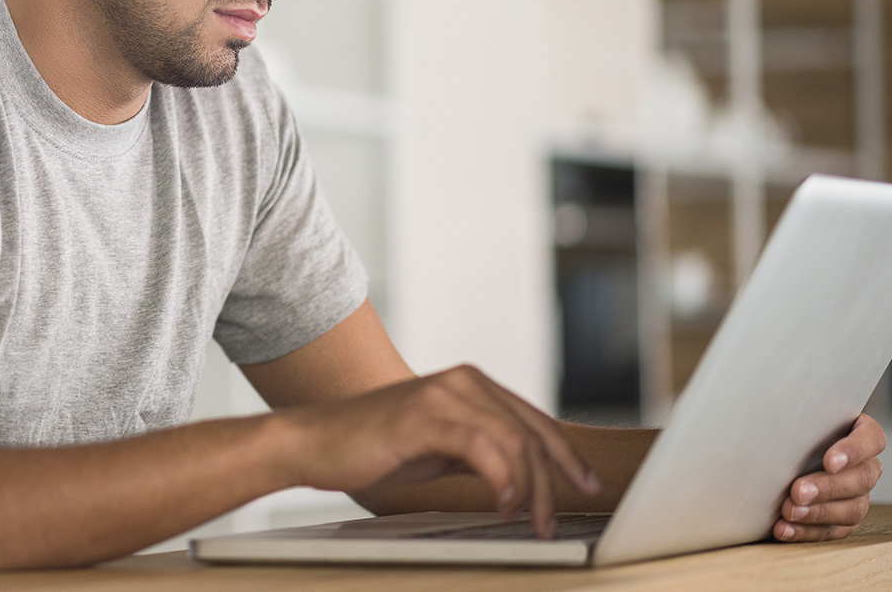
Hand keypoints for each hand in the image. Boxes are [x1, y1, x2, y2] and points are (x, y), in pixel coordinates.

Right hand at [282, 364, 601, 537]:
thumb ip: (479, 449)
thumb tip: (521, 476)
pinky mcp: (425, 415)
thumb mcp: (439, 447)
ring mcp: (443, 395)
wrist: (315, 442)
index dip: (566, 456)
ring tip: (526, 520)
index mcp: (470, 385)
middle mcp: (462, 381)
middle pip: (532, 431)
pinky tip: (501, 502)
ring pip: (514, 440)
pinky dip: (501, 478)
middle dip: (554, 480)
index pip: (534, 421)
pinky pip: (483, 446)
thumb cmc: (373, 447)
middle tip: (552, 520)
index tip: (586, 487)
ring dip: (530, 488)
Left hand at [775, 413, 885, 541]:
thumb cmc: (786, 430)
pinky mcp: (843, 519)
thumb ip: (790, 412)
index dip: (853, 451)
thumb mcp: (791, 416)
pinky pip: (833, 530)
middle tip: (798, 491)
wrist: (774, 455)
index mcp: (859, 434)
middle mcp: (864, 466)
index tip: (829, 461)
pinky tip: (785, 528)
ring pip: (851, 508)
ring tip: (789, 511)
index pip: (870, 440)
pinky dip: (807, 531)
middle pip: (860, 479)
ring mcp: (857, 495)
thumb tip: (765, 406)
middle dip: (828, 487)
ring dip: (818, 512)